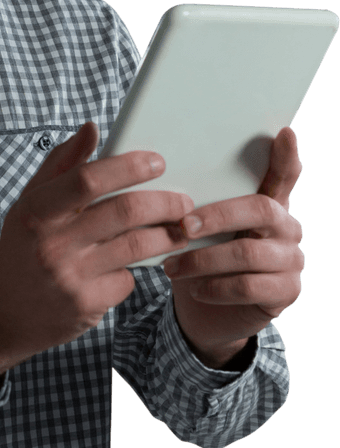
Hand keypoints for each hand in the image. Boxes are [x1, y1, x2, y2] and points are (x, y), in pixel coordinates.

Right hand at [0, 122, 193, 381]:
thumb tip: (92, 127)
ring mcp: (70, 277)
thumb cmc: (21, 248)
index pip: (88, 180)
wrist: (1, 313)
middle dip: (164, 202)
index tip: (157, 162)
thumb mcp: (29, 202)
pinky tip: (134, 265)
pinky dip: (136, 269)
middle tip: (183, 200)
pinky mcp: (86, 306)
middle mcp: (52, 243)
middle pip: (125, 212)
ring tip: (180, 228)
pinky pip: (127, 279)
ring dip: (168, 235)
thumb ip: (62, 164)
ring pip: (137, 246)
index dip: (128, 167)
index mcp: (37, 211)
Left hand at [162, 127, 303, 368]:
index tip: (283, 132)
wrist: (207, 315)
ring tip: (171, 266)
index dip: (286, 156)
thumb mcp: (197, 230)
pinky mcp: (286, 291)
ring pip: (247, 252)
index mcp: (269, 203)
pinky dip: (214, 287)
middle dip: (216, 216)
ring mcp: (291, 260)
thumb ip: (194, 203)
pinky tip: (194, 289)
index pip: (284, 175)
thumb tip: (155, 172)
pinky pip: (248, 285)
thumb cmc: (199, 260)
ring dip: (202, 260)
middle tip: (181, 226)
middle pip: (259, 209)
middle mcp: (287, 226)